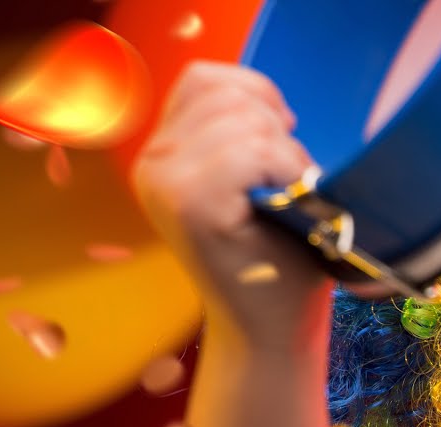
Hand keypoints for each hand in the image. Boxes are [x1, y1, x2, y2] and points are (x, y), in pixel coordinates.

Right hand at [132, 60, 334, 353]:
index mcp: (164, 152)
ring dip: (287, 155)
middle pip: (229, 94)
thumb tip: (271, 102)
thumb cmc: (279, 262)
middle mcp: (152, 161)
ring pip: (243, 118)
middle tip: (287, 187)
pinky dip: (286, 171)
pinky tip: (287, 206)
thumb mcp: (257, 183)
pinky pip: (251, 151)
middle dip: (278, 132)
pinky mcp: (190, 204)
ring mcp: (165, 181)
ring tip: (286, 200)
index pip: (208, 79)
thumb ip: (245, 134)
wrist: (272, 333)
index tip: (282, 151)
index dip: (259, 101)